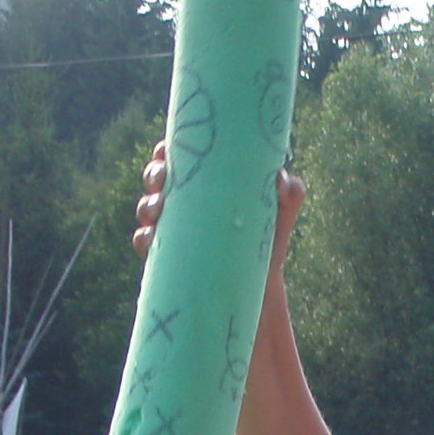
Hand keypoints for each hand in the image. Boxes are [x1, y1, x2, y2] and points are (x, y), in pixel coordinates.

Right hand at [135, 142, 304, 272]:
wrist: (259, 287)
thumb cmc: (267, 240)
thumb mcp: (282, 215)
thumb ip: (290, 193)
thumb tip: (280, 179)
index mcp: (205, 182)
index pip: (178, 155)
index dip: (167, 147)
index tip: (168, 149)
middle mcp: (184, 201)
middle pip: (155, 177)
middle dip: (153, 173)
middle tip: (163, 179)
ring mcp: (173, 228)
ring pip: (146, 208)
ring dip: (147, 205)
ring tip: (159, 210)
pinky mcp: (167, 256)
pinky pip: (144, 243)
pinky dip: (143, 238)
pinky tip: (151, 238)